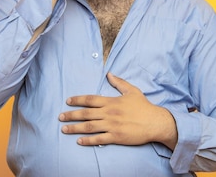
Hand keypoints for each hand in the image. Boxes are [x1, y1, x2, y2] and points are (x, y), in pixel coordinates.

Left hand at [59, 73, 177, 148]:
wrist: (155, 122)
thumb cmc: (144, 106)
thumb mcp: (132, 91)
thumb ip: (119, 83)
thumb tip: (109, 74)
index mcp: (112, 101)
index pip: (90, 99)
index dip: (78, 100)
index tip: (68, 101)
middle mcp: (109, 113)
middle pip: (86, 113)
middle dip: (71, 115)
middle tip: (60, 117)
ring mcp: (112, 125)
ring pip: (89, 126)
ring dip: (75, 128)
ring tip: (64, 129)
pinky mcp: (116, 137)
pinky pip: (99, 139)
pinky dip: (88, 140)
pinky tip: (79, 141)